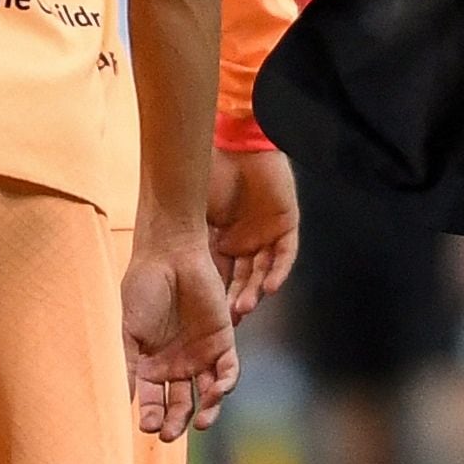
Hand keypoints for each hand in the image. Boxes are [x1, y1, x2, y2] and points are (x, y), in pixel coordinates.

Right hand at [123, 223, 240, 436]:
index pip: (152, 401)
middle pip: (179, 404)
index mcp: (150, 364)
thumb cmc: (143, 290)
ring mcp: (200, 354)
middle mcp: (176, 364)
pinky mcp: (222, 341)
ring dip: (205, 411)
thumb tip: (121, 403)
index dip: (150, 416)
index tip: (147, 427)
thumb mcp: (129, 332)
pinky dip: (224, 385)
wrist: (170, 257)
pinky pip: (228, 371)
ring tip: (199, 423)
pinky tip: (215, 393)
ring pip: (206, 394)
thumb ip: (130, 366)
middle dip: (175, 422)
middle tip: (169, 434)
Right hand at [206, 144, 300, 316]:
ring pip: (264, 270)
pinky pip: (285, 253)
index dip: (217, 296)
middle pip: (244, 278)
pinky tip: (270, 287)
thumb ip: (191, 243)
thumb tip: (178, 274)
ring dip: (255, 290)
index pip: (221, 275)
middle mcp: (244, 239)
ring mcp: (265, 232)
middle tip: (230, 320)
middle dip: (237, 299)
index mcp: (221, 238)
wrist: (235, 143)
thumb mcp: (192, 216)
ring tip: (245, 307)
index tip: (211, 318)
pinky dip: (278, 270)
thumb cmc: (208, 172)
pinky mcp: (285, 223)